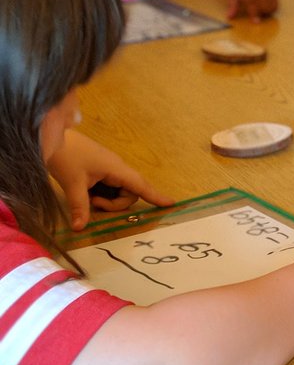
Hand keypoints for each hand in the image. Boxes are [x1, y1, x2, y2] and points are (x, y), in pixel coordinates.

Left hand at [47, 130, 173, 230]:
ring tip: (87, 197)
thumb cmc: (66, 155)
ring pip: (118, 191)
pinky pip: (109, 186)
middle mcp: (116, 168)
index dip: (155, 195)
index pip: (140, 185)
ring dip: (107, 199)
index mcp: (115, 168)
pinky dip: (102, 193)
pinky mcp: (100, 168)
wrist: (51, 136)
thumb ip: (79, 206)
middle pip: (129, 193)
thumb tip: (80, 228)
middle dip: (115, 204)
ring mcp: (108, 168)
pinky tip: (86, 192)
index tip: (171, 203)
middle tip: (93, 203)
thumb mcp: (72, 184)